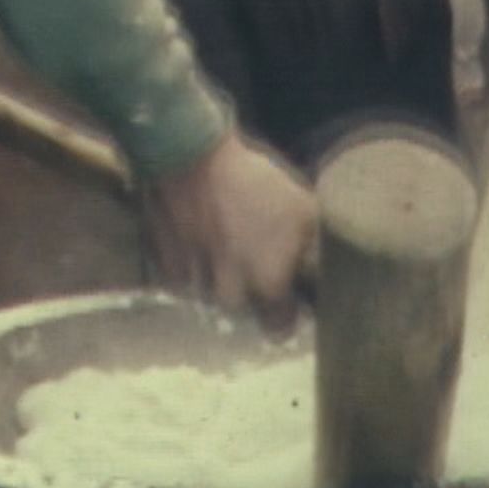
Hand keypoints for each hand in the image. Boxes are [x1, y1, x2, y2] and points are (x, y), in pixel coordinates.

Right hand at [147, 130, 319, 337]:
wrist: (191, 160)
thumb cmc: (255, 185)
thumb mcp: (304, 210)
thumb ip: (316, 252)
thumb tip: (320, 274)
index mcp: (267, 286)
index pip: (281, 327)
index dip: (290, 313)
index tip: (291, 295)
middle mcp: (230, 295)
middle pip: (246, 310)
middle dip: (253, 293)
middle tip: (257, 259)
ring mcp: (196, 284)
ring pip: (214, 295)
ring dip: (222, 279)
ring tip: (228, 242)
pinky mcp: (168, 267)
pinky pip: (187, 279)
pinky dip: (195, 265)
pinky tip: (202, 237)